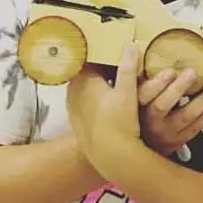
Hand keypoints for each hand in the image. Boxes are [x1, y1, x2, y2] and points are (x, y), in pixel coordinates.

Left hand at [66, 43, 141, 175]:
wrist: (110, 157)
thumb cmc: (119, 122)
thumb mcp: (127, 92)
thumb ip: (127, 67)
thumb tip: (129, 45)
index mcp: (82, 80)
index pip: (90, 58)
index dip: (103, 54)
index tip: (114, 50)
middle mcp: (73, 91)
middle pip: (87, 73)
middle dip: (102, 69)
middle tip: (117, 64)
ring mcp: (72, 107)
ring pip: (85, 88)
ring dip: (98, 84)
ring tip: (115, 82)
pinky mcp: (76, 120)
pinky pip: (85, 102)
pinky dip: (95, 98)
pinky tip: (109, 103)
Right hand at [138, 68, 202, 155]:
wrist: (141, 150)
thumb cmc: (139, 116)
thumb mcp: (133, 98)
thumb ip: (139, 81)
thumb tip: (143, 56)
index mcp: (135, 108)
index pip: (143, 95)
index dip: (156, 83)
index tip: (170, 70)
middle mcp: (149, 122)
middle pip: (163, 105)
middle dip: (178, 88)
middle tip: (192, 73)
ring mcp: (165, 134)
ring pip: (185, 116)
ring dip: (202, 100)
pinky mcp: (178, 141)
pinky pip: (195, 127)